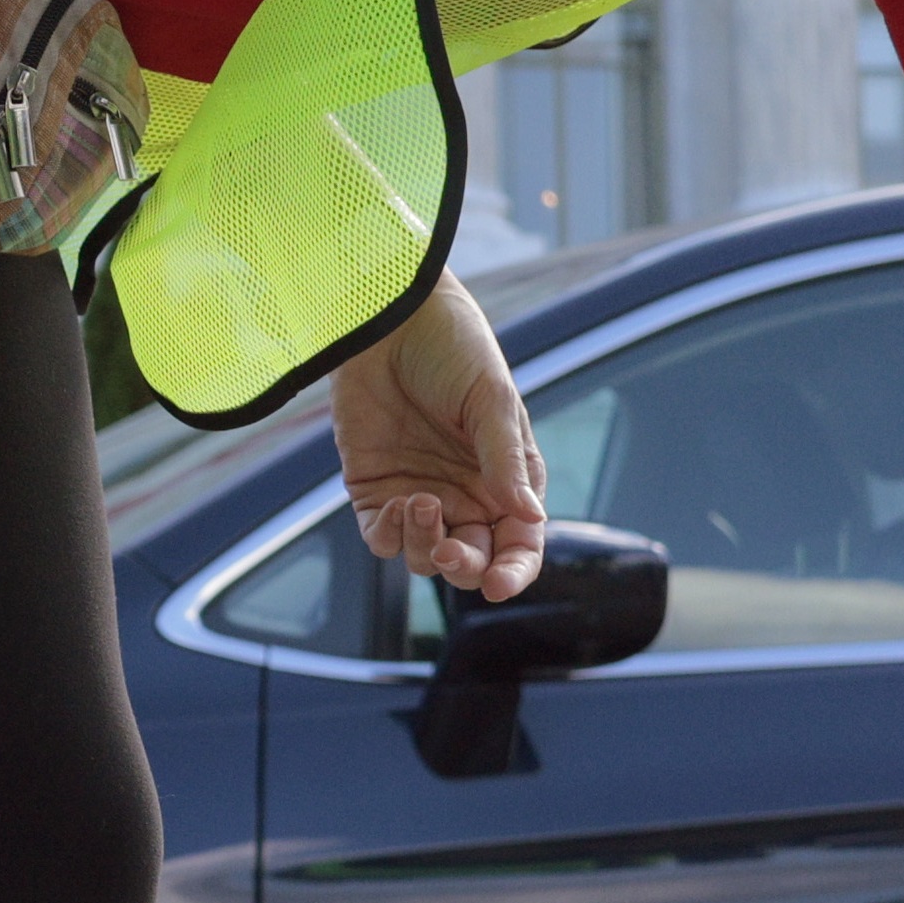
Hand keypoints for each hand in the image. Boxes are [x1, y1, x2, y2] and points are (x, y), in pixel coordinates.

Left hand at [335, 278, 551, 602]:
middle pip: (471, 561)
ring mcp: (419, 495)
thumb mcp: (490, 400)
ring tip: (421, 502)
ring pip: (424, 557)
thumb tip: (528, 517)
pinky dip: (389, 536)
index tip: (498, 584)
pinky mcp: (374, 489)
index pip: (519, 544)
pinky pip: (381, 537)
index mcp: (508, 481)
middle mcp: (466, 496)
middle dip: (464, 568)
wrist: (391, 318)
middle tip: (453, 553)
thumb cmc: (454, 348)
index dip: (514, 572)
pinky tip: (397, 505)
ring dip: (424, 546)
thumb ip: (506, 461)